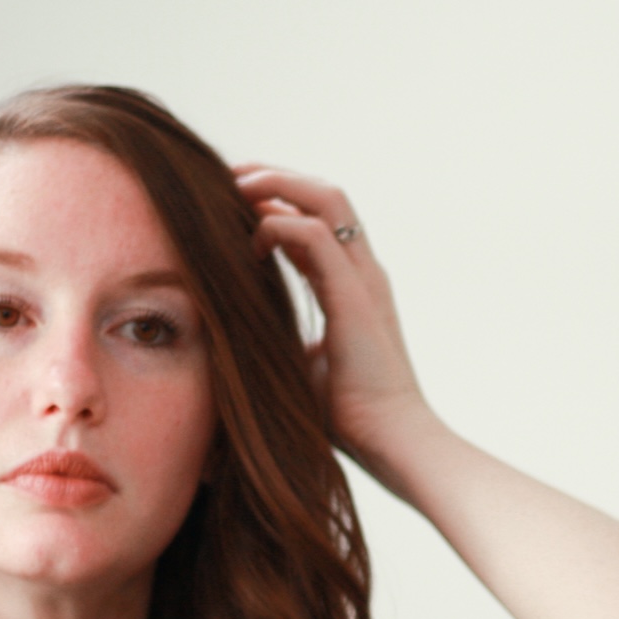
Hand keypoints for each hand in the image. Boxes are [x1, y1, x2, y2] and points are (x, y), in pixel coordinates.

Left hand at [232, 166, 433, 472]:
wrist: (391, 441)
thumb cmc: (350, 417)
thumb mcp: (302, 363)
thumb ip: (281, 338)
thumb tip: (236, 336)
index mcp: (353, 287)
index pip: (318, 222)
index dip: (278, 202)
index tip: (231, 201)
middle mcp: (363, 273)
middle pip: (326, 195)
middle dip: (276, 177)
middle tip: (228, 177)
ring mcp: (364, 278)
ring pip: (327, 199)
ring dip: (278, 184)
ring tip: (236, 186)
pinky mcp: (355, 294)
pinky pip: (316, 235)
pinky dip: (279, 223)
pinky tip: (251, 236)